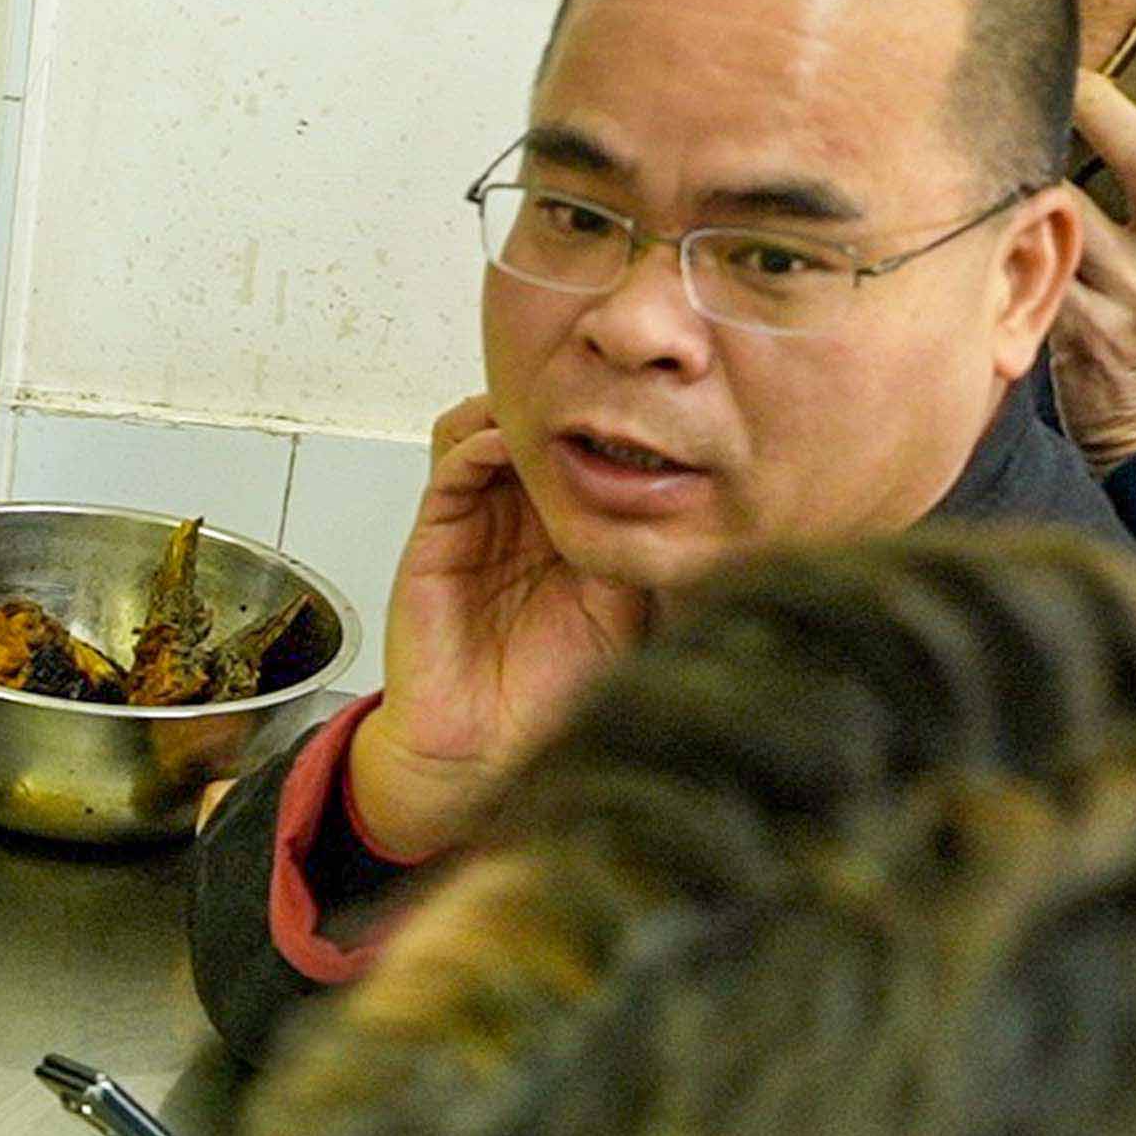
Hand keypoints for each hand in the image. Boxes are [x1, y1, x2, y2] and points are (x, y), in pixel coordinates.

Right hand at [343, 403, 647, 853]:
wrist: (487, 752)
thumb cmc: (553, 696)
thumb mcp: (627, 613)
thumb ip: (646, 555)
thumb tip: (699, 499)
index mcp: (566, 530)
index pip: (582, 450)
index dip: (609, 418)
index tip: (648, 398)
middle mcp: (519, 518)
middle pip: (532, 427)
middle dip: (564, 398)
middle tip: (603, 383)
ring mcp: (476, 522)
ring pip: (484, 429)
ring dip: (517, 409)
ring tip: (556, 405)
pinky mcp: (436, 537)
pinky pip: (451, 470)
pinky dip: (478, 443)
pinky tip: (510, 442)